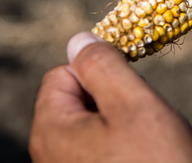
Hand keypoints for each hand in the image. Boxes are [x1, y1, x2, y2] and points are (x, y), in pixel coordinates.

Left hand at [30, 32, 191, 162]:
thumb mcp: (133, 104)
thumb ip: (102, 66)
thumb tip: (77, 40)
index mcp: (51, 130)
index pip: (60, 74)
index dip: (96, 72)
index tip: (127, 89)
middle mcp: (48, 156)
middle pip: (73, 101)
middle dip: (109, 101)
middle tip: (139, 122)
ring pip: (89, 128)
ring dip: (118, 127)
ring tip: (143, 148)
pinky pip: (96, 153)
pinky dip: (120, 150)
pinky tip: (141, 162)